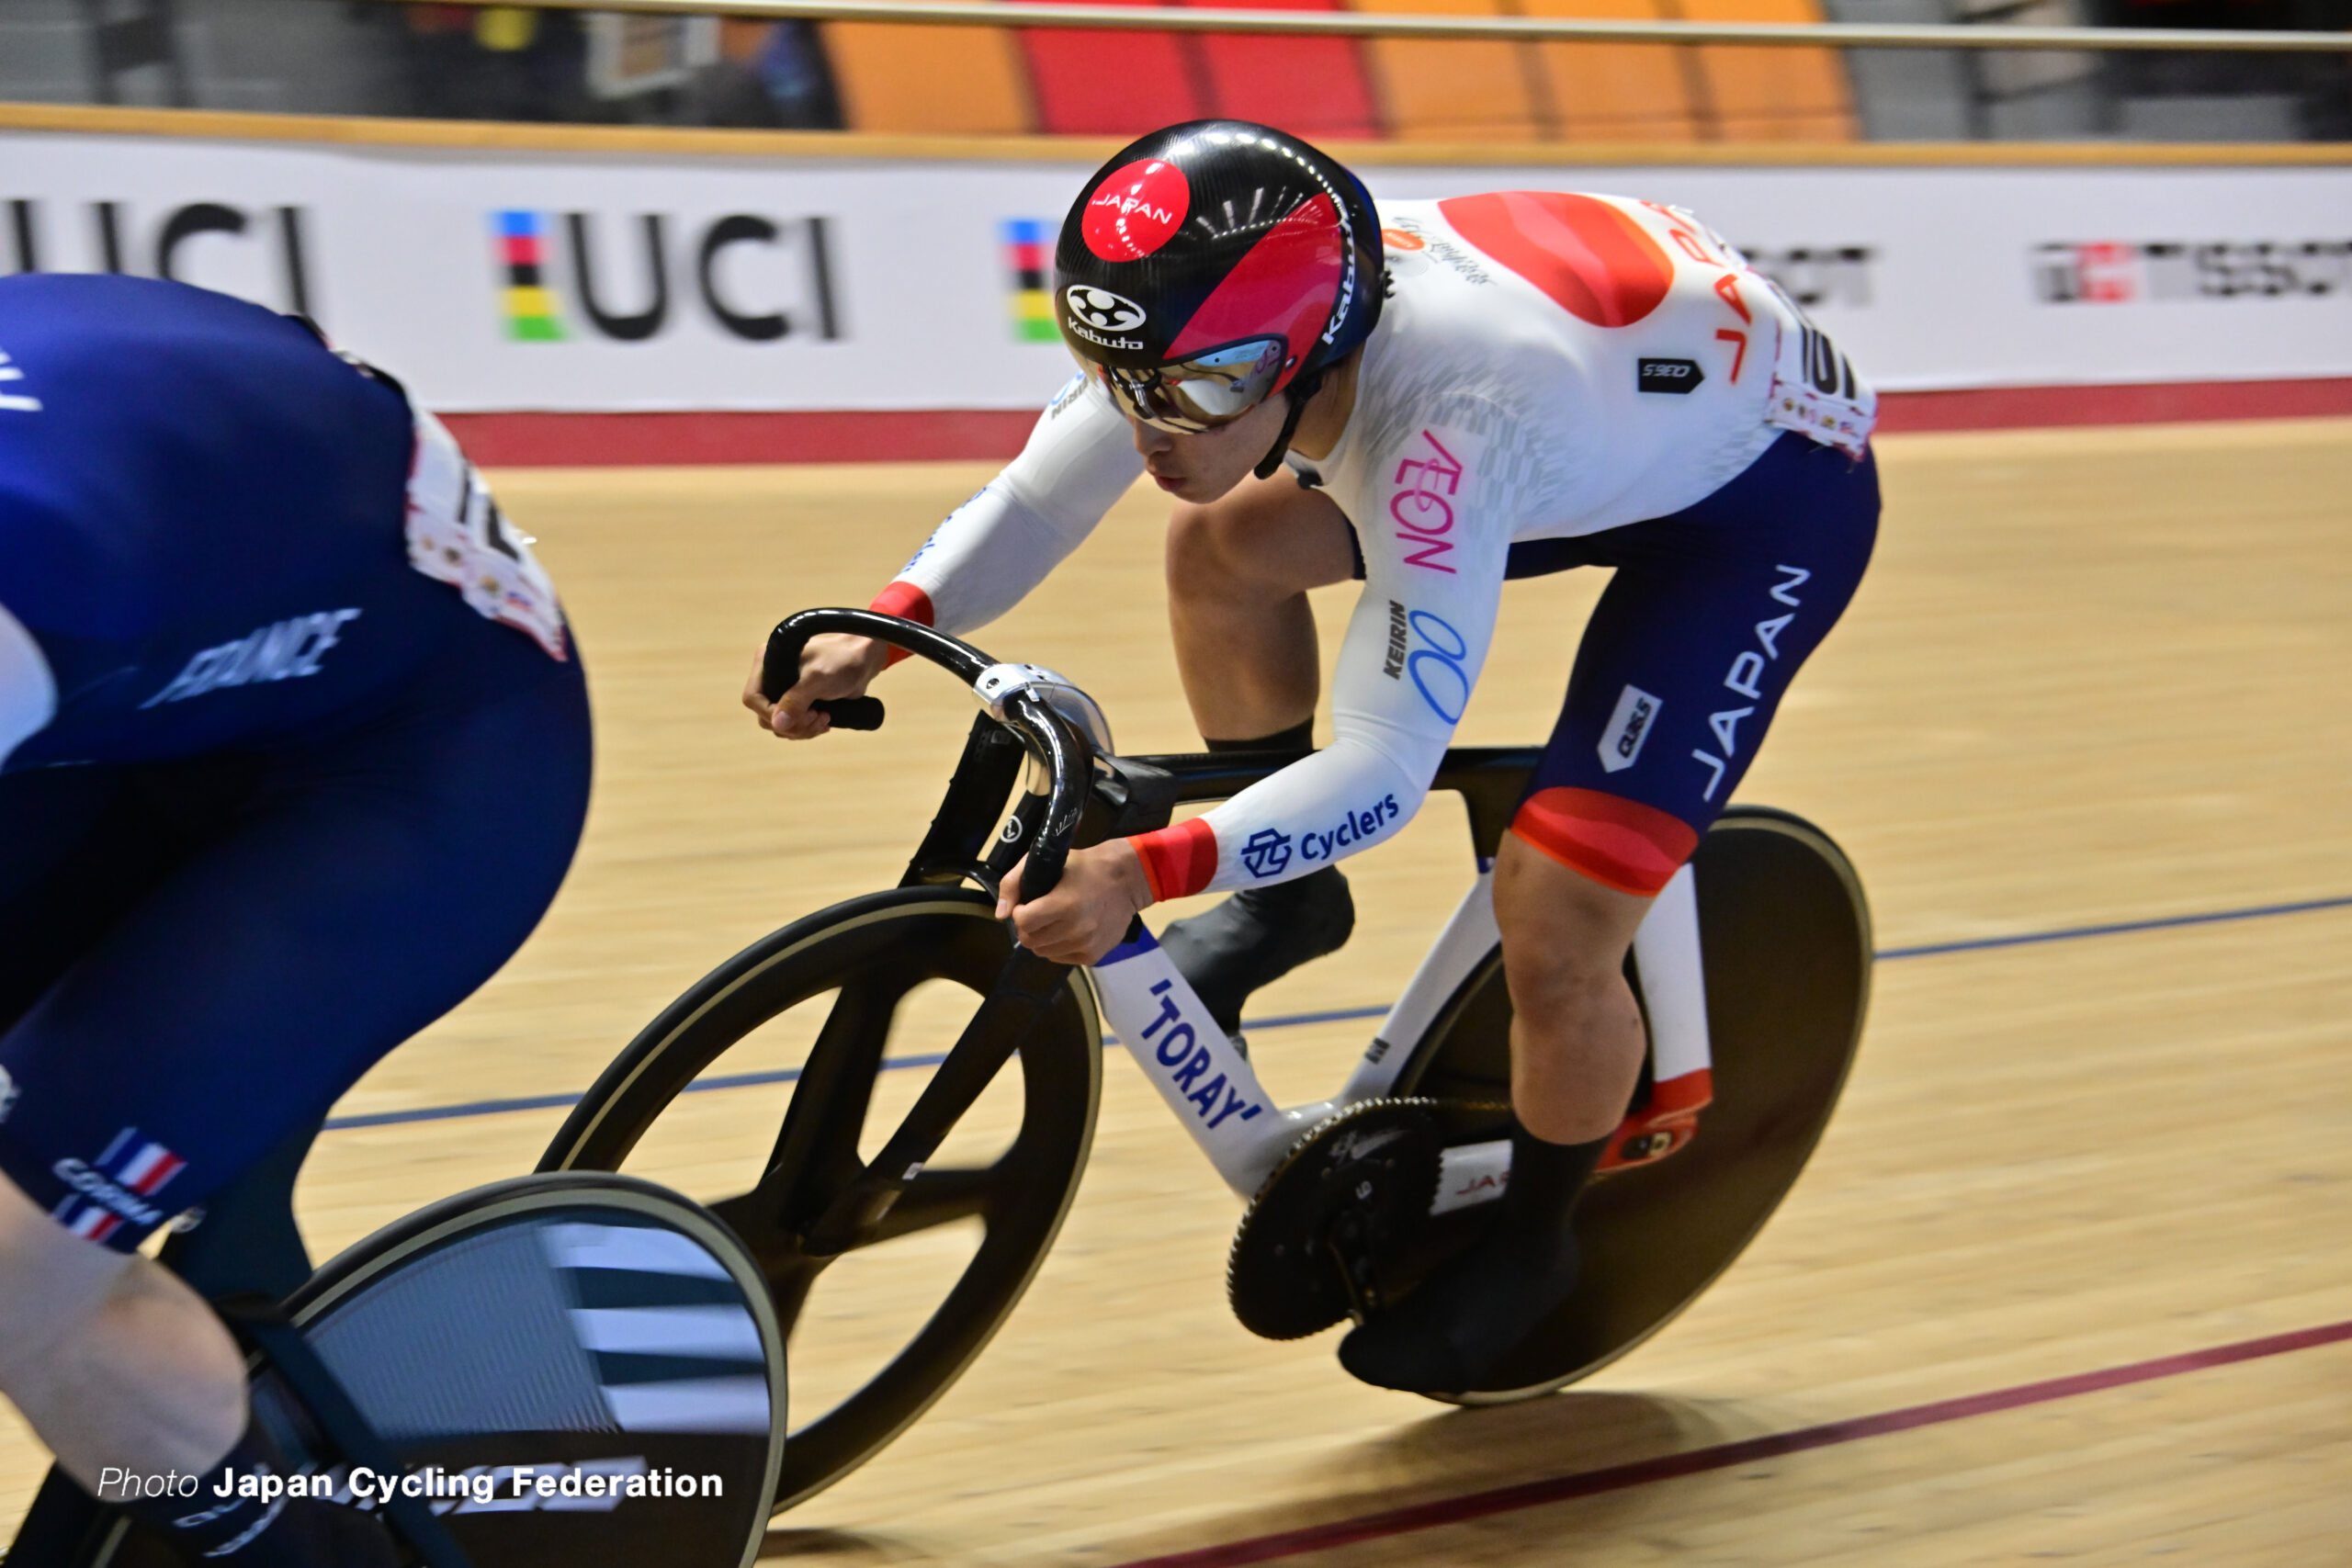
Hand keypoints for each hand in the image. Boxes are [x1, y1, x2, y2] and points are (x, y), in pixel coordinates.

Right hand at [743, 633, 890, 739]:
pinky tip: (825, 722)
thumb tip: (778, 724)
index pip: (753, 698)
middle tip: (816, 717)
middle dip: (792, 724)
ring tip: (824, 719)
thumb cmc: (842, 660)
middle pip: (767, 716)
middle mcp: (772, 676)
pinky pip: (794, 726)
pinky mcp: (800, 702)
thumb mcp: (817, 679)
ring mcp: (786, 691)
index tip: (795, 716)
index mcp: (767, 662)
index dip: (771, 713)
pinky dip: (808, 729)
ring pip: (781, 725)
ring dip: (802, 729)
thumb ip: (796, 701)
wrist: (865, 660)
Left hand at [995, 841, 1153, 965]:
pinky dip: (1058, 946)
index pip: (1023, 921)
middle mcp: (1076, 929)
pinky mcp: (1093, 956)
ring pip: (1043, 952)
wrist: (1127, 880)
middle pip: (1030, 940)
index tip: (1028, 904)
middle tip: (1039, 913)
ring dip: (1042, 938)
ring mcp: (1086, 945)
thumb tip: (1001, 914)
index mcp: (1064, 905)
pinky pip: (1060, 958)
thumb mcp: (1048, 861)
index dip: (1020, 912)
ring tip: (1055, 920)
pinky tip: (1069, 929)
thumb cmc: (1085, 868)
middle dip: (1028, 926)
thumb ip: (1015, 882)